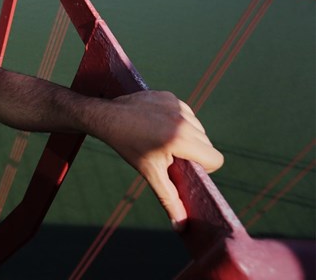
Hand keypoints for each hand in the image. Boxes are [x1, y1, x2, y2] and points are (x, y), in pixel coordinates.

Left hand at [94, 90, 223, 226]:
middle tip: (169, 154)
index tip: (187, 168)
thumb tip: (181, 225)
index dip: (205, 168)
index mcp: (181, 140)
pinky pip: (185, 113)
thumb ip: (169, 198)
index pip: (215, 159)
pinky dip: (177, 120)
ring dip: (187, 135)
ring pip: (198, 127)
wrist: (106, 117)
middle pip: (207, 144)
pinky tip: (158, 123)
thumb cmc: (127, 145)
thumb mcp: (149, 172)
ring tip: (162, 139)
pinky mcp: (170, 96)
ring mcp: (177, 106)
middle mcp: (183, 121)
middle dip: (193, 152)